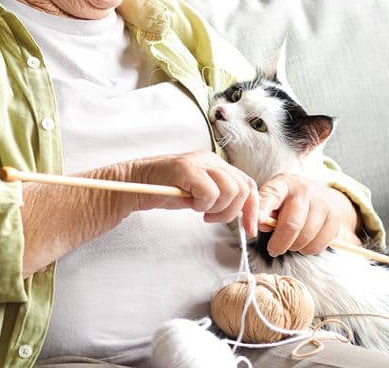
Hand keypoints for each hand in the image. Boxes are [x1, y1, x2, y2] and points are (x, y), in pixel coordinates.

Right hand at [123, 151, 259, 234]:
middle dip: (231, 212)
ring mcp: (199, 162)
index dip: (252, 209)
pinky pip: (210, 192)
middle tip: (210, 218)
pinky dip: (202, 204)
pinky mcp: (186, 168)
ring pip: (230, 190)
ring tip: (199, 209)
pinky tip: (190, 203)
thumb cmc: (166, 190)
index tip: (250, 228)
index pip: (248, 184)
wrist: (136, 184)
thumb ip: (221, 197)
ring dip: (216, 208)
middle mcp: (211, 159)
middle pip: (243, 188)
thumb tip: (244, 213)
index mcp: (217, 164)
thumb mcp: (200, 194)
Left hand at [257, 172, 354, 255]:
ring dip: (294, 247)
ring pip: (305, 238)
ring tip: (291, 241)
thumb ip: (263, 210)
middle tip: (273, 249)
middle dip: (279, 244)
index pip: (270, 197)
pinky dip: (308, 249)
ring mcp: (322, 203)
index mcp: (283, 184)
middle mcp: (304, 190)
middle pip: (291, 225)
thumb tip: (259, 225)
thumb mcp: (273, 198)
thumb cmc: (289, 200)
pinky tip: (305, 241)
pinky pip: (318, 245)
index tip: (252, 229)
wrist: (320, 194)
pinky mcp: (334, 218)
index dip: (260, 213)